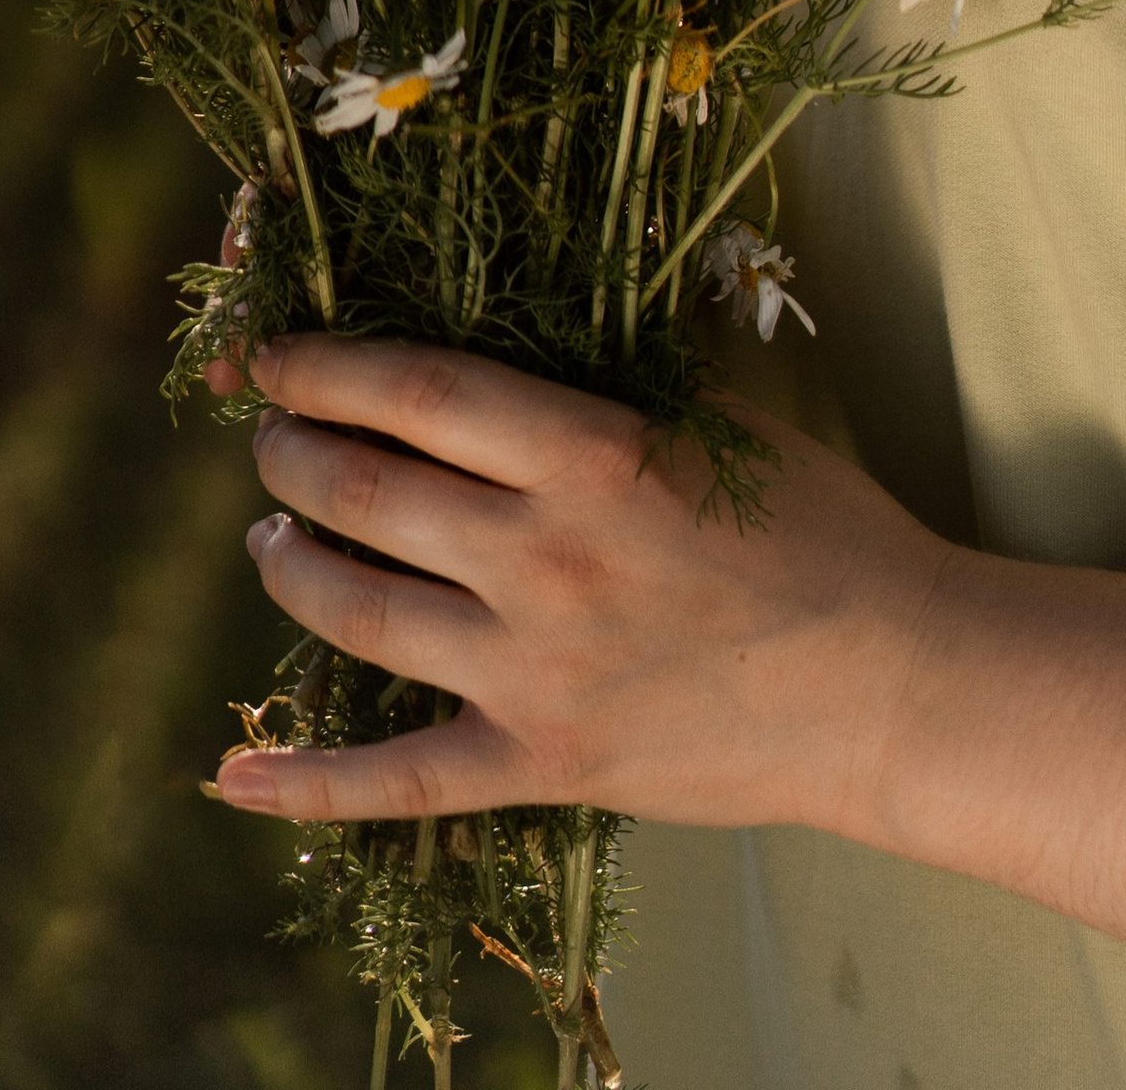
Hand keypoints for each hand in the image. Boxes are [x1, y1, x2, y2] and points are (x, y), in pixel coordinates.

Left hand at [213, 332, 949, 828]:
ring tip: (273, 536)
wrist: (893, 680)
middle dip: (293, 454)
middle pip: (365, 492)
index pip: (416, 393)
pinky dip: (302, 784)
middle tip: (271, 437)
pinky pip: (395, 780)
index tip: (275, 355)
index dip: (326, 366)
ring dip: (291, 565)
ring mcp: (532, 670)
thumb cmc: (824, 530)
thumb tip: (521, 340)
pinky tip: (232, 776)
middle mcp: (542, 558)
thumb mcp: (721, 422)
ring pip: (356, 613)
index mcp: (590, 455)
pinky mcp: (542, 761)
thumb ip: (616, 387)